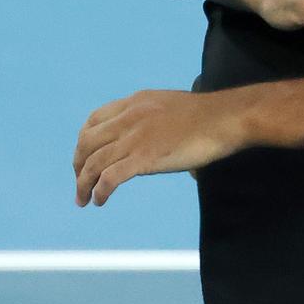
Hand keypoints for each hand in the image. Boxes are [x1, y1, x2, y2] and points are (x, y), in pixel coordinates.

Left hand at [72, 89, 246, 206]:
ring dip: (83, 184)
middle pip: (87, 143)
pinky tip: (100, 201)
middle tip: (81, 182)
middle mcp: (129, 118)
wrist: (225, 118)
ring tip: (84, 199)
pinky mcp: (144, 158)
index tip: (85, 157)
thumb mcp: (171, 106)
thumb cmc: (208, 115)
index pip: (94, 120)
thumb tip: (157, 141)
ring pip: (94, 163)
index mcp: (135, 102)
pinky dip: (99, 191)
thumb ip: (154, 118)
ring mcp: (135, 138)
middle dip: (78, 165)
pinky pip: (110, 178)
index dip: (84, 142)